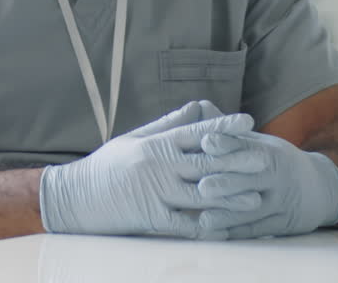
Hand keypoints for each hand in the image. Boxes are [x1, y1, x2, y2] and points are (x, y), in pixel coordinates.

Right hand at [39, 101, 256, 238]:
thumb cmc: (104, 166)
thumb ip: (166, 125)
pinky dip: (206, 227)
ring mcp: (155, 192)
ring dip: (230, 198)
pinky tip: (227, 229)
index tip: (248, 122)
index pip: (196, 132)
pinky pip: (184, 224)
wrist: (74, 197)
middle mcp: (158, 166)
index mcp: (156, 144)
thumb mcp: (133, 139)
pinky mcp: (150, 217)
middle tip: (264, 160)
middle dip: (237, 161)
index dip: (224, 127)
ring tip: (256, 198)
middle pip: (205, 163)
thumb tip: (195, 108)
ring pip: (201, 195)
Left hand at [196, 130, 337, 237]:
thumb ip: (228, 132)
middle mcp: (276, 175)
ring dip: (228, 215)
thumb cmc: (276, 162)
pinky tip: (217, 236)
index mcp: (269, 151)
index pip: (246, 146)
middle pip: (250, 178)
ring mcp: (282, 200)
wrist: (319, 189)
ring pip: (253, 208)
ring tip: (204, 220)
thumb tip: (198, 107)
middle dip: (226, 182)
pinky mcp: (283, 223)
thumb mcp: (259, 142)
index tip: (206, 141)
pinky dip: (237, 233)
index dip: (227, 144)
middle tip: (202, 186)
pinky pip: (259, 229)